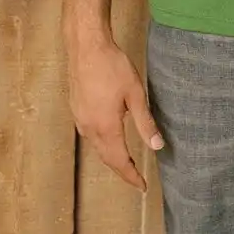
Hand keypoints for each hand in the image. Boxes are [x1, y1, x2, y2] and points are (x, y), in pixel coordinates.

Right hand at [66, 34, 164, 191]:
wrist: (86, 46)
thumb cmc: (112, 67)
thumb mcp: (135, 93)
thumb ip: (145, 122)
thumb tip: (157, 147)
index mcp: (106, 127)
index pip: (119, 161)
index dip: (131, 176)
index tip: (142, 187)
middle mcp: (89, 128)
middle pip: (106, 157)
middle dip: (121, 170)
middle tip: (136, 178)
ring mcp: (80, 119)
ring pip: (97, 147)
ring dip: (111, 157)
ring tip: (125, 161)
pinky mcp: (76, 109)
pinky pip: (90, 134)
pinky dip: (102, 143)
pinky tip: (110, 136)